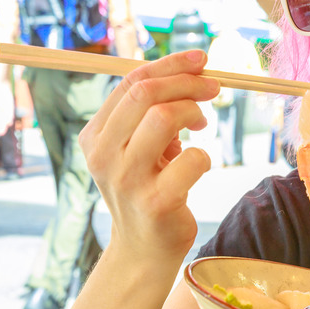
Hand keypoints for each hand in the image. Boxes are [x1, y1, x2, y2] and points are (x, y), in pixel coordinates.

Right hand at [79, 50, 219, 265]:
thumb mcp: (138, 149)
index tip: (200, 58)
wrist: (143, 249)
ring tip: (202, 124)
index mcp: (94, 136)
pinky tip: (197, 164)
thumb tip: (191, 72)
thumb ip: (150, 114)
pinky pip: (192, 159)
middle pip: (145, 94)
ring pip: (164, 118)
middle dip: (187, 83)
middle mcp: (103, 155)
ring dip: (194, 113)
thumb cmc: (147, 189)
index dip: (170, 64)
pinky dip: (204, 155)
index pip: (130, 82)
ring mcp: (127, 179)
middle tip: (214, 87)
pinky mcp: (155, 202)